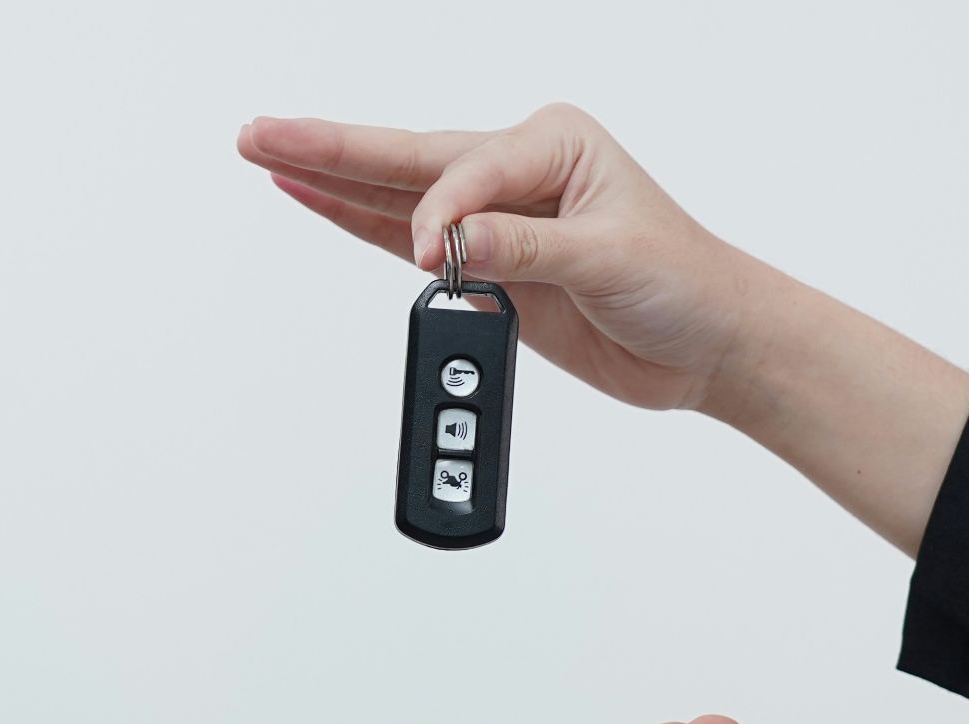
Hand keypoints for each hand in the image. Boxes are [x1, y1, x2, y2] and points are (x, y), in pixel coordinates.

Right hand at [238, 104, 770, 411]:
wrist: (710, 344)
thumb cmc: (686, 282)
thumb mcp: (612, 260)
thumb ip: (527, 248)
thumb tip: (455, 241)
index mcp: (554, 143)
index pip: (467, 168)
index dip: (440, 213)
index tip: (436, 257)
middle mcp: (518, 170)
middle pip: (407, 160)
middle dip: (332, 150)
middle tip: (258, 135)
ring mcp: (496, 218)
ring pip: (394, 194)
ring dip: (330, 180)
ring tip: (264, 154)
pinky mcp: (486, 268)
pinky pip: (404, 242)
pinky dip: (356, 223)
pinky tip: (310, 199)